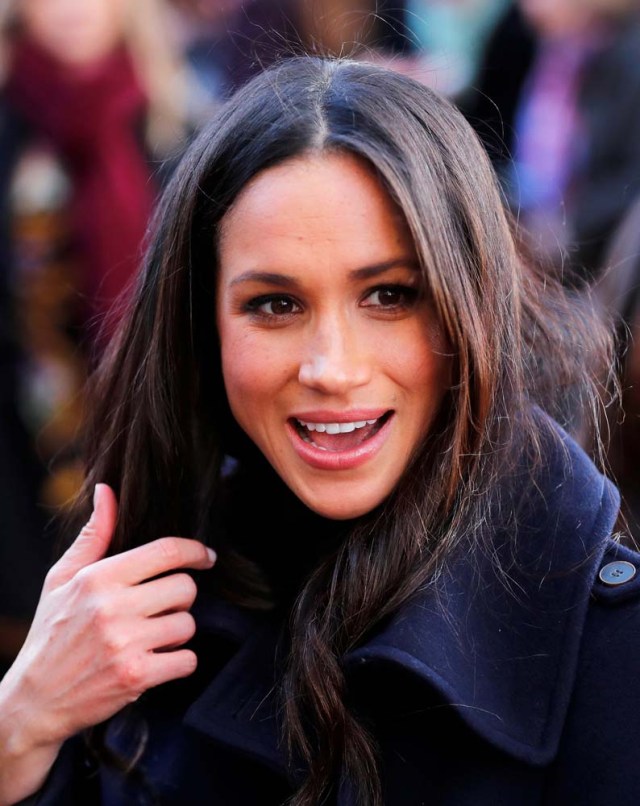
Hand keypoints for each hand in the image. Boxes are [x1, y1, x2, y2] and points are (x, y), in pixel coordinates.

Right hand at [0, 483, 215, 803]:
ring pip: (188, 624)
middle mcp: (113, 607)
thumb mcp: (62, 579)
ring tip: (150, 638)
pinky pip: (187, 660)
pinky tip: (154, 661)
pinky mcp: (136, 677)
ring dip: (177, 633)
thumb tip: (107, 491)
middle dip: (179, 598)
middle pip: (185, 588)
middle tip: (159, 609)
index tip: (205, 557)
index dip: (195, 551)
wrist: (34, 701)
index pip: (166, 552)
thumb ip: (94, 535)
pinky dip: (178, 663)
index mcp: (98, 578)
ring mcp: (125, 643)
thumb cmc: (51, 634)